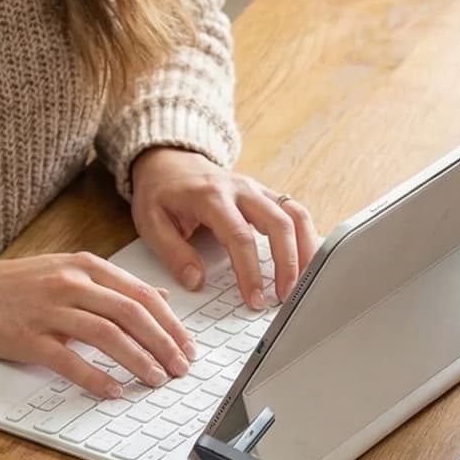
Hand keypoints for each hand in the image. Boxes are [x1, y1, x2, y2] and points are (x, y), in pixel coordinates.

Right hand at [0, 252, 195, 399]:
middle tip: (180, 368)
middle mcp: (70, 283)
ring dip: (137, 360)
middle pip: (131, 314)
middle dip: (163, 344)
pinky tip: (113, 391)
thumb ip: (113, 284)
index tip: (188, 346)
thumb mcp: (68, 270)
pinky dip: (95, 377)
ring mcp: (49, 310)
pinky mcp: (28, 338)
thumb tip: (160, 300)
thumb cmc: (17, 285)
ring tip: (155, 380)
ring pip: (106, 334)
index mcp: (85, 266)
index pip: (141, 294)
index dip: (170, 323)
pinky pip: (69, 360)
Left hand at [129, 148, 320, 308]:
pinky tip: (308, 261)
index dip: (250, 271)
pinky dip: (307, 236)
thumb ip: (173, 252)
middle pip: (279, 223)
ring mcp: (257, 190)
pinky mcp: (265, 195)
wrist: (168, 161)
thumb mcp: (151, 222)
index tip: (254, 298)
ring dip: (306, 249)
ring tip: (306, 282)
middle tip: (285, 297)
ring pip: (295, 214)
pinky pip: (295, 212)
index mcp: (211, 197)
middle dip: (288, 263)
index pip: (240, 237)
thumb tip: (196, 281)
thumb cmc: (160, 192)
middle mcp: (240, 189)